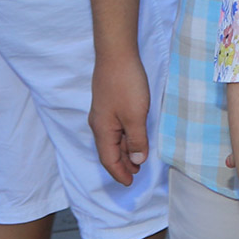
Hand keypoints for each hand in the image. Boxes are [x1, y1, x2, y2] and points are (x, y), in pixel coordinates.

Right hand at [89, 48, 154, 186]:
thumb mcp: (135, 116)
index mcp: (103, 131)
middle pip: (109, 151)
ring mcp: (103, 113)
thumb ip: (137, 140)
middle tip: (137, 173)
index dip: (119, 173)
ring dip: (125, 151)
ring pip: (113, 139)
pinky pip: (116, 128)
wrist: (117, 54)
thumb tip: (137, 161)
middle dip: (122, 164)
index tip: (130, 183)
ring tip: (138, 159)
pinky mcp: (110, 102)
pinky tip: (134, 136)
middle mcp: (99, 124)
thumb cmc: (126, 85)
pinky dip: (125, 137)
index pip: (109, 160)